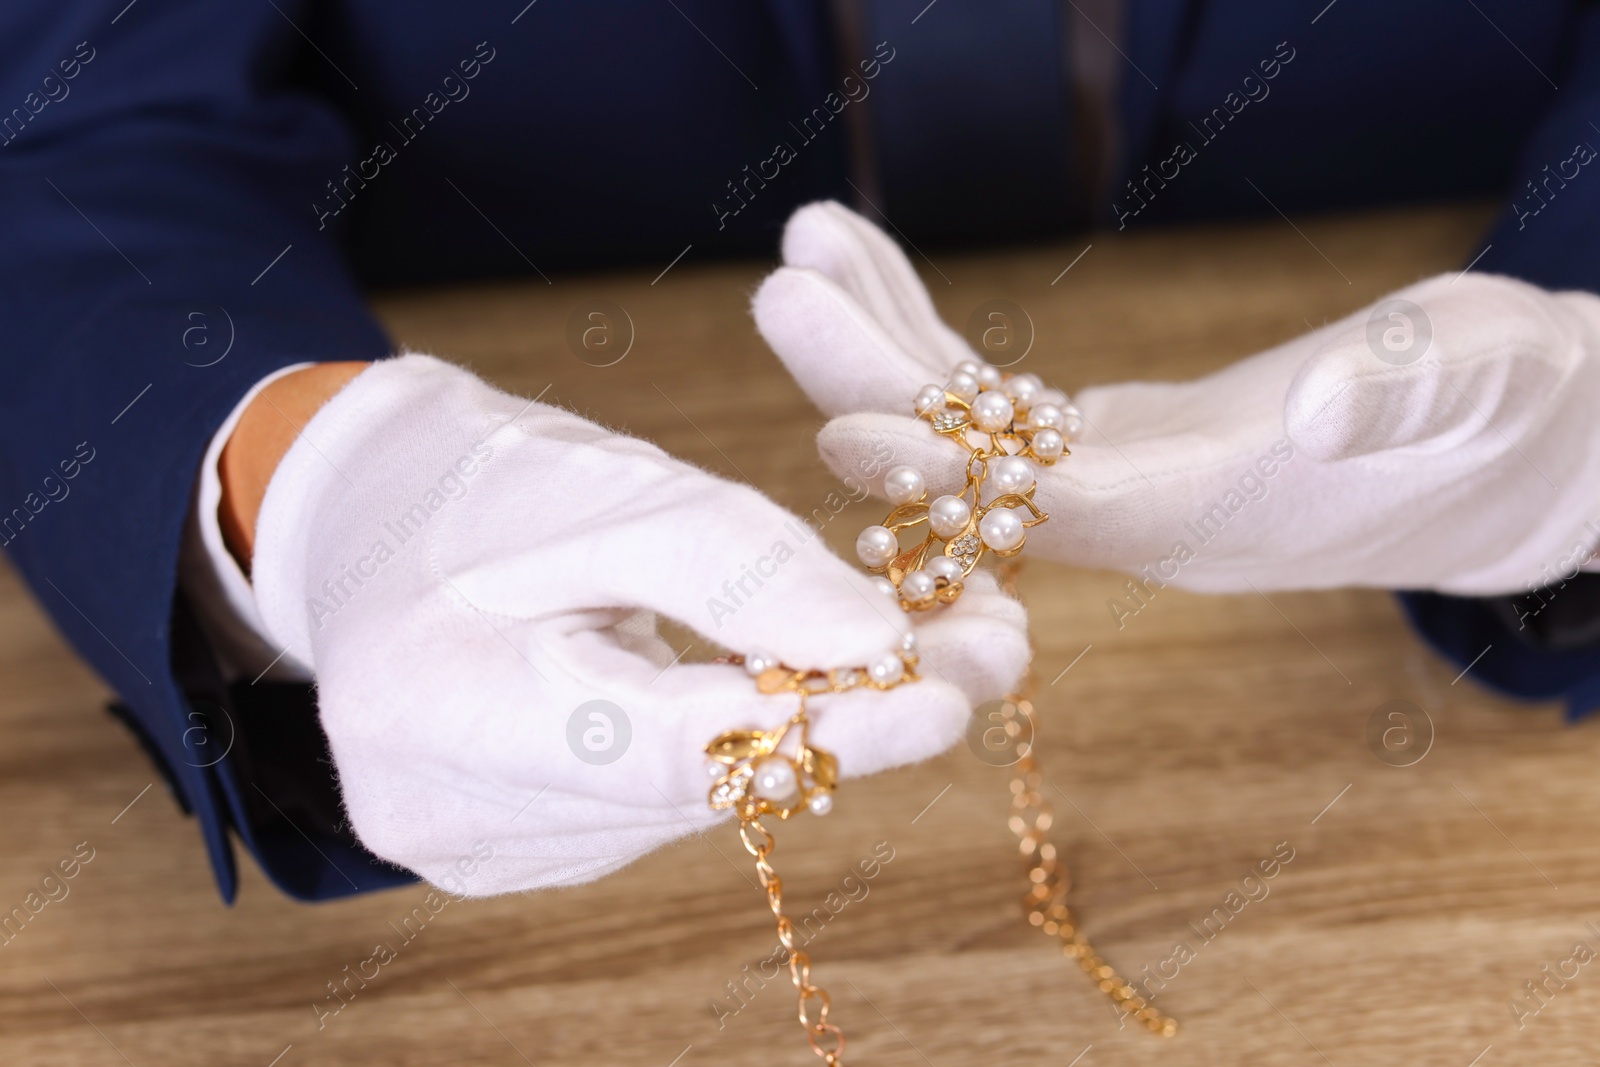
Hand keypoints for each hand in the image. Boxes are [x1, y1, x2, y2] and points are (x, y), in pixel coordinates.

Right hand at [245, 355, 1027, 893]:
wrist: (365, 523)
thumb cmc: (472, 485)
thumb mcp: (603, 491)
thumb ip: (737, 570)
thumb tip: (881, 651)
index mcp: (434, 708)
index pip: (669, 748)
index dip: (825, 727)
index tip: (957, 693)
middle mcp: (442, 813)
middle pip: (696, 790)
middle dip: (851, 719)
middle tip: (992, 645)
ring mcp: (472, 847)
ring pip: (690, 804)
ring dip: (801, 730)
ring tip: (913, 645)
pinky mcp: (506, 848)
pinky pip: (656, 805)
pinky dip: (729, 745)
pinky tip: (779, 684)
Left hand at [754, 201, 1599, 595]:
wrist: (1512, 451)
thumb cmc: (1510, 418)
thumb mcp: (1479, 387)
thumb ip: (1405, 398)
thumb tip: (1317, 410)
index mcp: (1212, 517)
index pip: (1054, 514)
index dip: (950, 479)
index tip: (842, 425)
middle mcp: (1142, 517)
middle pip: (977, 472)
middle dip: (877, 383)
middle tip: (784, 286)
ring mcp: (1118, 484)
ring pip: (968, 431)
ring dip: (882, 344)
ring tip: (808, 243)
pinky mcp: (1112, 444)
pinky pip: (994, 404)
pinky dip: (931, 336)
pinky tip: (869, 272)